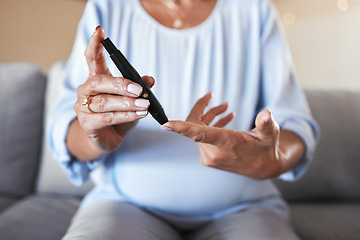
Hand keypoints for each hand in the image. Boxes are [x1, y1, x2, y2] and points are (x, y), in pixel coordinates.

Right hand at [69, 26, 153, 159]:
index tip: (100, 30)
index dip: (95, 44)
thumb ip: (138, 87)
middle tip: (139, 89)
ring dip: (127, 103)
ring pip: (105, 102)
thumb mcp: (131, 99)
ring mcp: (84, 107)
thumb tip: (150, 80)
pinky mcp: (87, 123)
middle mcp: (86, 90)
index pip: (92, 58)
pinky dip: (126, 116)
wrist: (108, 138)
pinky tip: (139, 115)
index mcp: (96, 79)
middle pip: (99, 81)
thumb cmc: (118, 115)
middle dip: (120, 84)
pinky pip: (107, 118)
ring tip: (144, 105)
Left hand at [161, 93, 304, 178]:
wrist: (263, 168)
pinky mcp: (208, 157)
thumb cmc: (266, 149)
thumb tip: (266, 114)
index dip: (181, 128)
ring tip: (225, 107)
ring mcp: (209, 156)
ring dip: (209, 116)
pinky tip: (224, 118)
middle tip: (211, 96)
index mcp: (226, 145)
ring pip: (198, 130)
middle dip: (203, 109)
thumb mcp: (270, 135)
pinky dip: (210, 125)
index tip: (166, 124)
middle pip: (196, 126)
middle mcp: (213, 152)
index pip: (199, 134)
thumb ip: (266, 124)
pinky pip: (202, 137)